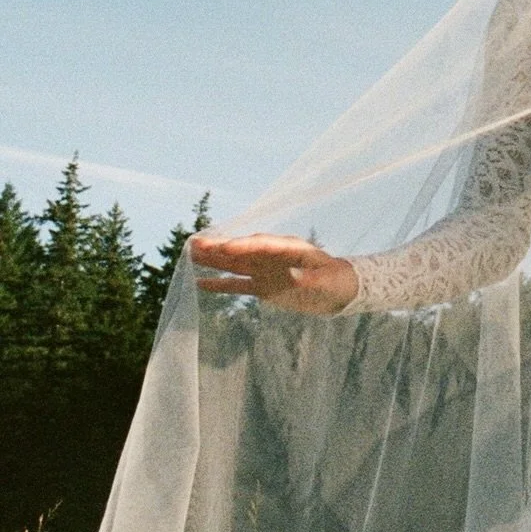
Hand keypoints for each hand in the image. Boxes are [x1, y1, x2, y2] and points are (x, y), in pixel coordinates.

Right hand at [189, 232, 358, 314]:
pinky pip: (237, 283)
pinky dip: (219, 284)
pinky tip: (200, 282)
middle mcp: (273, 255)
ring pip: (235, 263)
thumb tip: (295, 280)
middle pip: (243, 249)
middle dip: (220, 246)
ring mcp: (265, 269)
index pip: (262, 244)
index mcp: (289, 248)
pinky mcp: (262, 285)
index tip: (224, 247)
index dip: (243, 246)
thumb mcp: (327, 280)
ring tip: (189, 254)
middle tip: (195, 242)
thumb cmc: (336, 281)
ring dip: (214, 259)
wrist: (340, 289)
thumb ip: (311, 279)